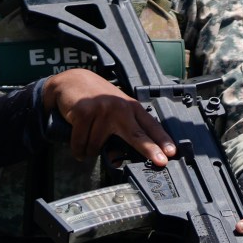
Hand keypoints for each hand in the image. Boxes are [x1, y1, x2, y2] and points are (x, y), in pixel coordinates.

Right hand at [41, 69, 175, 167]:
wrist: (71, 81)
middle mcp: (119, 107)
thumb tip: (119, 160)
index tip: (172, 152)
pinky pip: (81, 143)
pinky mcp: (84, 111)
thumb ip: (120, 132)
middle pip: (136, 134)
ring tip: (86, 141)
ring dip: (89, 150)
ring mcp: (102, 108)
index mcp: (130, 107)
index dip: (162, 140)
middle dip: (150, 149)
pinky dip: (78, 148)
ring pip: (98, 146)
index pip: (149, 126)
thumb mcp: (113, 112)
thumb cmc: (94, 98)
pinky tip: (78, 146)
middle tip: (160, 161)